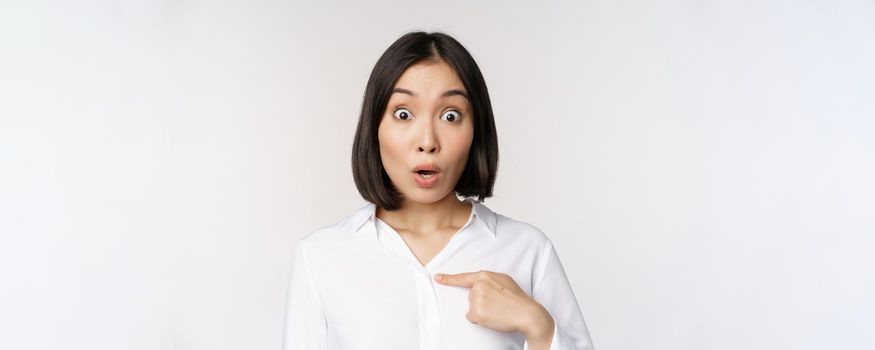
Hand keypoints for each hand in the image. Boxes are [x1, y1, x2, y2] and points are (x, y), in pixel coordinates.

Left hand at [434, 270, 554, 342]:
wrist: (527, 313)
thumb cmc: (518, 298)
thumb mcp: (504, 280)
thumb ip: (489, 279)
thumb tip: (479, 284)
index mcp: (485, 275)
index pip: (463, 277)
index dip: (448, 278)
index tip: (437, 277)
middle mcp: (478, 286)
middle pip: (471, 296)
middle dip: (481, 301)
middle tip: (497, 303)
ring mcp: (476, 299)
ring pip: (472, 307)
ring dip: (481, 311)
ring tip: (497, 310)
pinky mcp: (475, 312)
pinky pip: (472, 317)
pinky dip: (480, 320)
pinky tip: (492, 317)